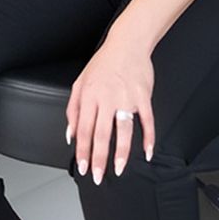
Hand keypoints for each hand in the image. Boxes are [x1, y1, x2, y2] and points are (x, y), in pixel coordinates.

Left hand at [66, 35, 154, 184]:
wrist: (127, 43)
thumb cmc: (103, 64)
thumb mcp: (80, 82)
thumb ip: (73, 110)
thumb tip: (69, 135)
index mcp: (88, 95)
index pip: (83, 129)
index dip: (82, 151)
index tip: (82, 167)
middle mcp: (106, 98)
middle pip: (101, 134)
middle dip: (98, 158)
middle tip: (98, 175)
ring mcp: (126, 97)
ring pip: (123, 130)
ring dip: (121, 153)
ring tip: (119, 168)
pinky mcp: (143, 96)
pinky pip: (147, 121)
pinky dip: (148, 138)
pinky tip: (147, 152)